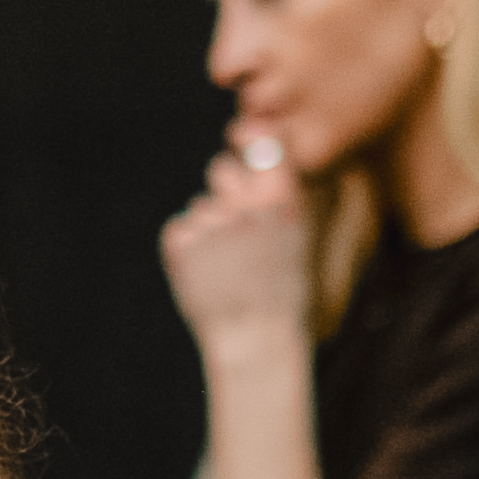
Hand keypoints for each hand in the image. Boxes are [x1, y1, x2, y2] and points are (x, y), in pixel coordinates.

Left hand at [159, 121, 310, 357]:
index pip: (263, 145)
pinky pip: (180, 230)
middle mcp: (247, 205)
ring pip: (202, 207)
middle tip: (237, 228)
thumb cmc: (284, 293)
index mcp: (284, 201)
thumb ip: (277, 195)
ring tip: (230, 268)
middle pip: (221, 169)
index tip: (244, 137)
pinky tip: (209, 276)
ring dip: (210, 230)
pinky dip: (189, 251)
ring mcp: (211, 223)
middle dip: (225, 188)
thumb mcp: (297, 239)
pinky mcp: (180, 242)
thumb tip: (253, 145)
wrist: (256, 341)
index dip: (251, 139)